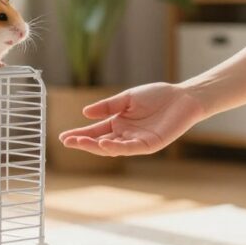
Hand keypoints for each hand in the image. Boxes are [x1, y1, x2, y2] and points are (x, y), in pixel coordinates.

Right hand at [58, 83, 206, 156]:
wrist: (182, 97)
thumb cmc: (157, 96)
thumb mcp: (127, 98)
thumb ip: (108, 106)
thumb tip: (85, 113)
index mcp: (118, 123)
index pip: (95, 132)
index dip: (80, 134)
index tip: (63, 137)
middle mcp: (125, 135)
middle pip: (100, 142)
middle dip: (84, 143)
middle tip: (68, 142)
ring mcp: (137, 141)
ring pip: (113, 148)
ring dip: (97, 146)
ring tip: (81, 143)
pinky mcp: (150, 145)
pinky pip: (131, 148)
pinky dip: (118, 147)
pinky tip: (105, 143)